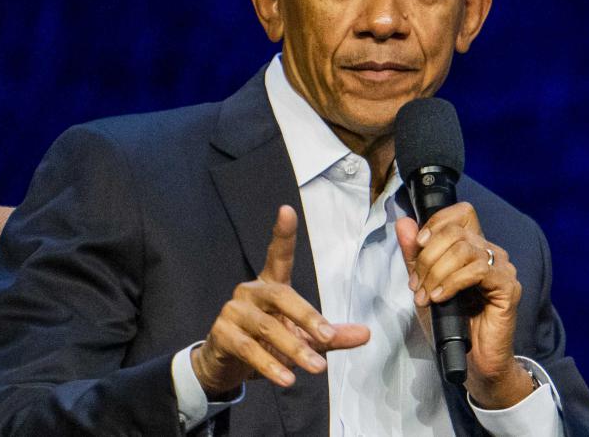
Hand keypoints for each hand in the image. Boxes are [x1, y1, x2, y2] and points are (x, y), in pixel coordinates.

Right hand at [192, 205, 369, 395]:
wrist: (227, 367)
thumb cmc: (268, 343)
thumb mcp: (303, 338)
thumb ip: (332, 336)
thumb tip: (366, 333)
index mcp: (272, 285)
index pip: (278, 254)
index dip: (282, 233)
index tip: (286, 210)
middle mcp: (251, 291)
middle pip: (282, 295)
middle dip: (308, 317)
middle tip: (328, 337)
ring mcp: (234, 311)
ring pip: (268, 327)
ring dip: (294, 349)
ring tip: (317, 368)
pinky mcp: (222, 334)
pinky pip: (249, 349)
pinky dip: (270, 365)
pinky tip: (287, 379)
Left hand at [395, 202, 531, 408]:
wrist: (472, 361)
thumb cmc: (450, 323)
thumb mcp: (424, 285)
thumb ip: (414, 255)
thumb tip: (404, 222)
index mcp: (473, 247)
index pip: (460, 214)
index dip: (436, 223)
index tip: (417, 245)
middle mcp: (490, 252)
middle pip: (456, 232)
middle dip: (428, 257)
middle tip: (416, 284)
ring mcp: (502, 268)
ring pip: (464, 250)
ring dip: (436, 272)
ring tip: (426, 296)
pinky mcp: (507, 287)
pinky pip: (476, 271)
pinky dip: (452, 283)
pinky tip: (440, 298)